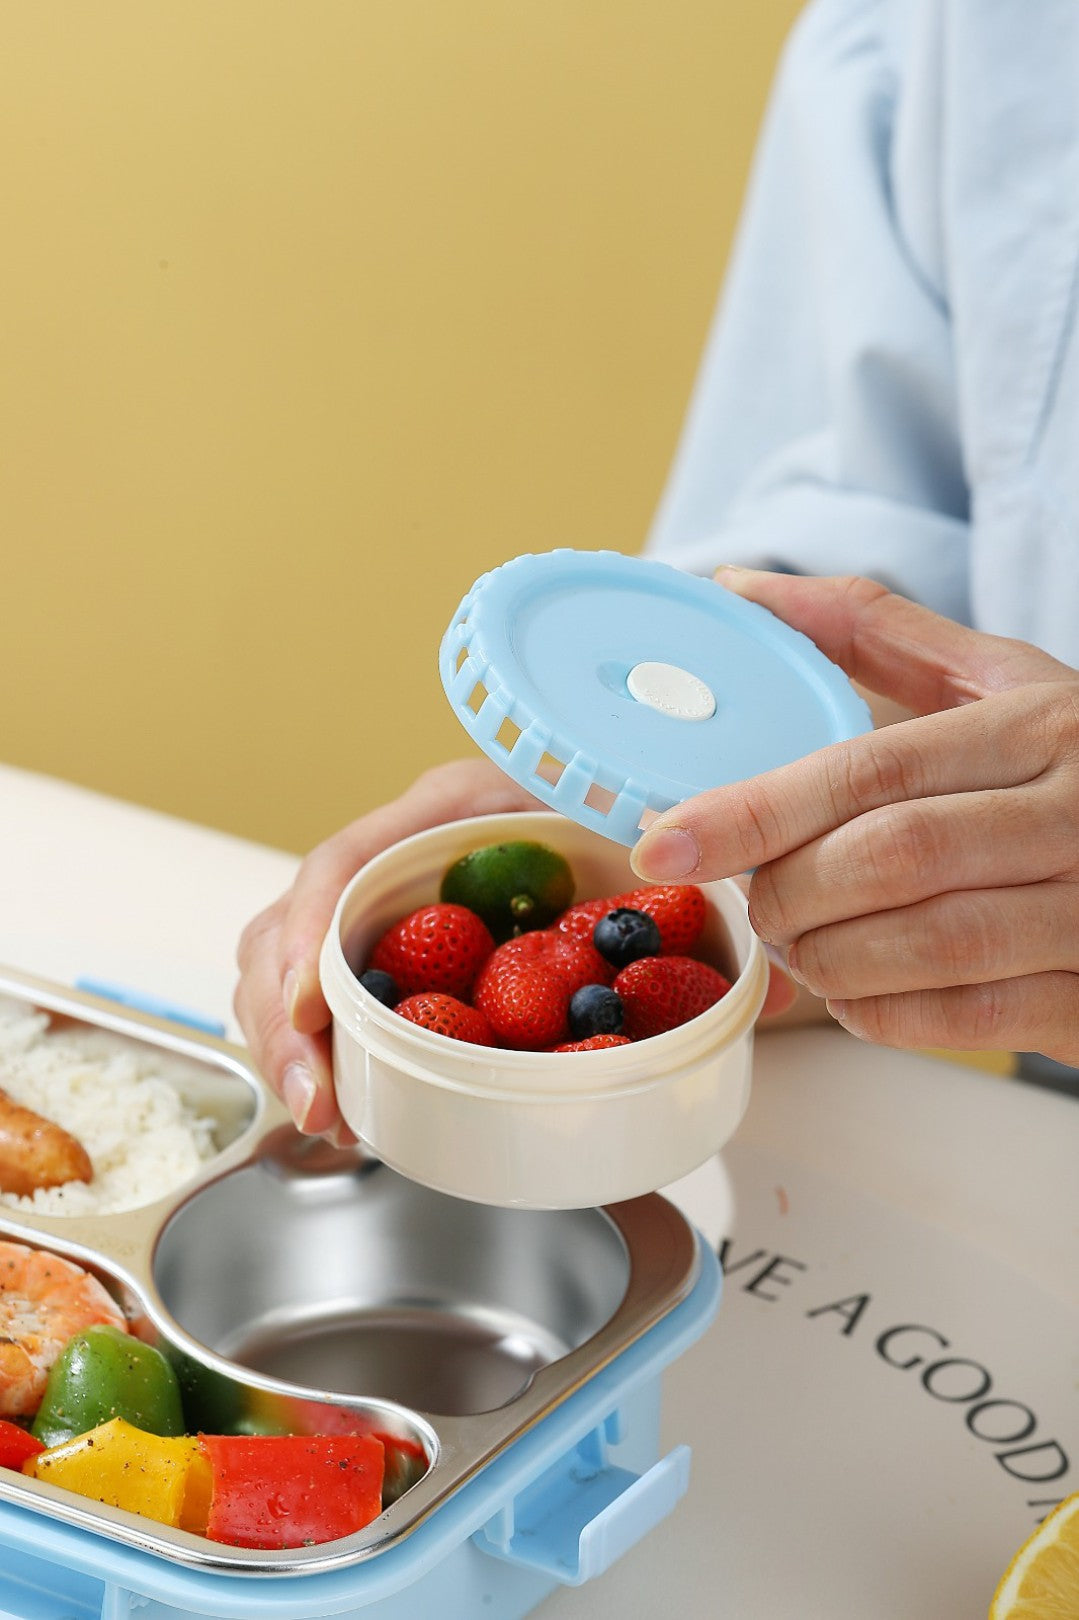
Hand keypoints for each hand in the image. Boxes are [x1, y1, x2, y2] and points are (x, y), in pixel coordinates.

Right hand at [234, 749, 797, 1137]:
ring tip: (324, 1117)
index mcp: (450, 810)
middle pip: (293, 923)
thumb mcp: (640, 834)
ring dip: (291, 1044)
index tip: (311, 1012)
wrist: (614, 805)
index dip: (311, 938)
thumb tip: (758, 993)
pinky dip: (319, 1049)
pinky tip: (339, 1103)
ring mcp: (390, 904)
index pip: (346, 860)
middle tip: (316, 1102)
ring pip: (292, 964)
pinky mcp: (392, 949)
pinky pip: (325, 994)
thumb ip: (686, 898)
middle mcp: (403, 852)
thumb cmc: (620, 809)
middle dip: (286, 1019)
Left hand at [631, 571, 1078, 1064]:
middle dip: (786, 892)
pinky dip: (880, 1012)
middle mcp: (1077, 813)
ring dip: (825, 957)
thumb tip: (740, 587)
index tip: (665, 841)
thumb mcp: (1001, 679)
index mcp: (1041, 726)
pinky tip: (854, 988)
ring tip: (798, 940)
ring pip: (924, 948)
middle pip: (888, 861)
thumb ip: (873, 631)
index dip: (754, 810)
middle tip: (753, 897)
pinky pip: (964, 1020)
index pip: (870, 770)